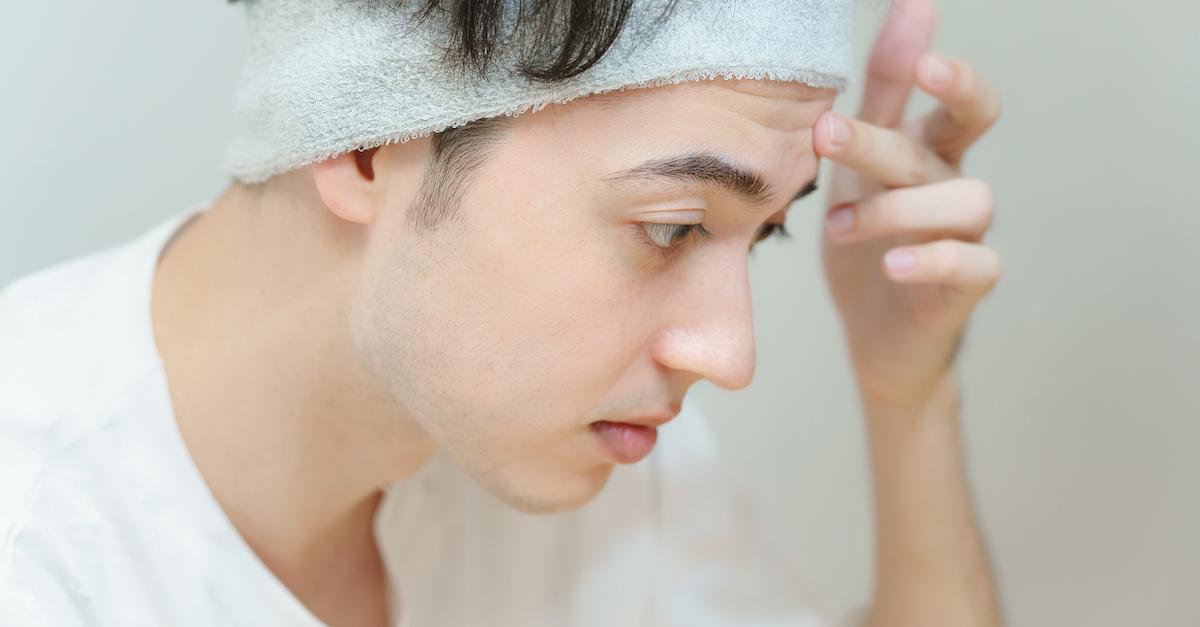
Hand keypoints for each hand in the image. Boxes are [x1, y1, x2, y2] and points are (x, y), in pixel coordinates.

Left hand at [812, 0, 1003, 409]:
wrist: (877, 337)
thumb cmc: (869, 239)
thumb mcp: (859, 168)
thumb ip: (879, 100)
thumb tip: (908, 10)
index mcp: (930, 152)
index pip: (963, 103)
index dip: (952, 78)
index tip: (923, 58)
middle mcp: (956, 185)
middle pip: (947, 145)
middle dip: (888, 136)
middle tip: (828, 134)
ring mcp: (968, 236)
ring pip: (968, 201)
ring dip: (896, 207)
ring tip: (837, 226)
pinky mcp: (968, 288)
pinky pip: (974, 265)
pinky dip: (934, 260)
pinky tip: (893, 264)